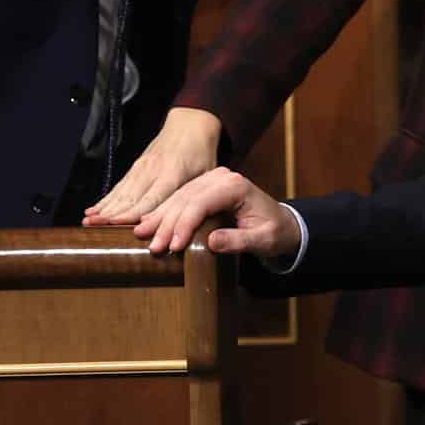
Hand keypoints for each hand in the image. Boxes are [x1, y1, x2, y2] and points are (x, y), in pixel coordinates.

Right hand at [83, 107, 222, 225]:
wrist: (191, 123)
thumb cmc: (202, 152)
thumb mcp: (208, 174)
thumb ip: (197, 198)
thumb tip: (193, 224)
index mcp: (173, 173)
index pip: (150, 198)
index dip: (133, 213)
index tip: (118, 226)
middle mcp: (153, 169)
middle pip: (129, 196)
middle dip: (110, 213)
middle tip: (92, 227)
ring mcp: (142, 167)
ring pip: (121, 191)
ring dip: (103, 207)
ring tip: (87, 221)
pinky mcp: (136, 166)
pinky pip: (119, 185)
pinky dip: (106, 198)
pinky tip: (93, 209)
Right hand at [136, 167, 298, 258]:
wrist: (282, 224)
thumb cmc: (275, 232)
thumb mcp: (262, 240)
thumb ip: (238, 241)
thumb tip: (211, 242)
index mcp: (235, 186)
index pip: (201, 203)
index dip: (184, 224)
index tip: (173, 246)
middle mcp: (221, 177)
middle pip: (186, 199)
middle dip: (167, 224)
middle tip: (152, 245)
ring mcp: (211, 180)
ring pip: (179, 197)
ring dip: (160, 217)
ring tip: (142, 234)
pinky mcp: (205, 188)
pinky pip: (180, 198)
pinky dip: (164, 212)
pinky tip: (149, 223)